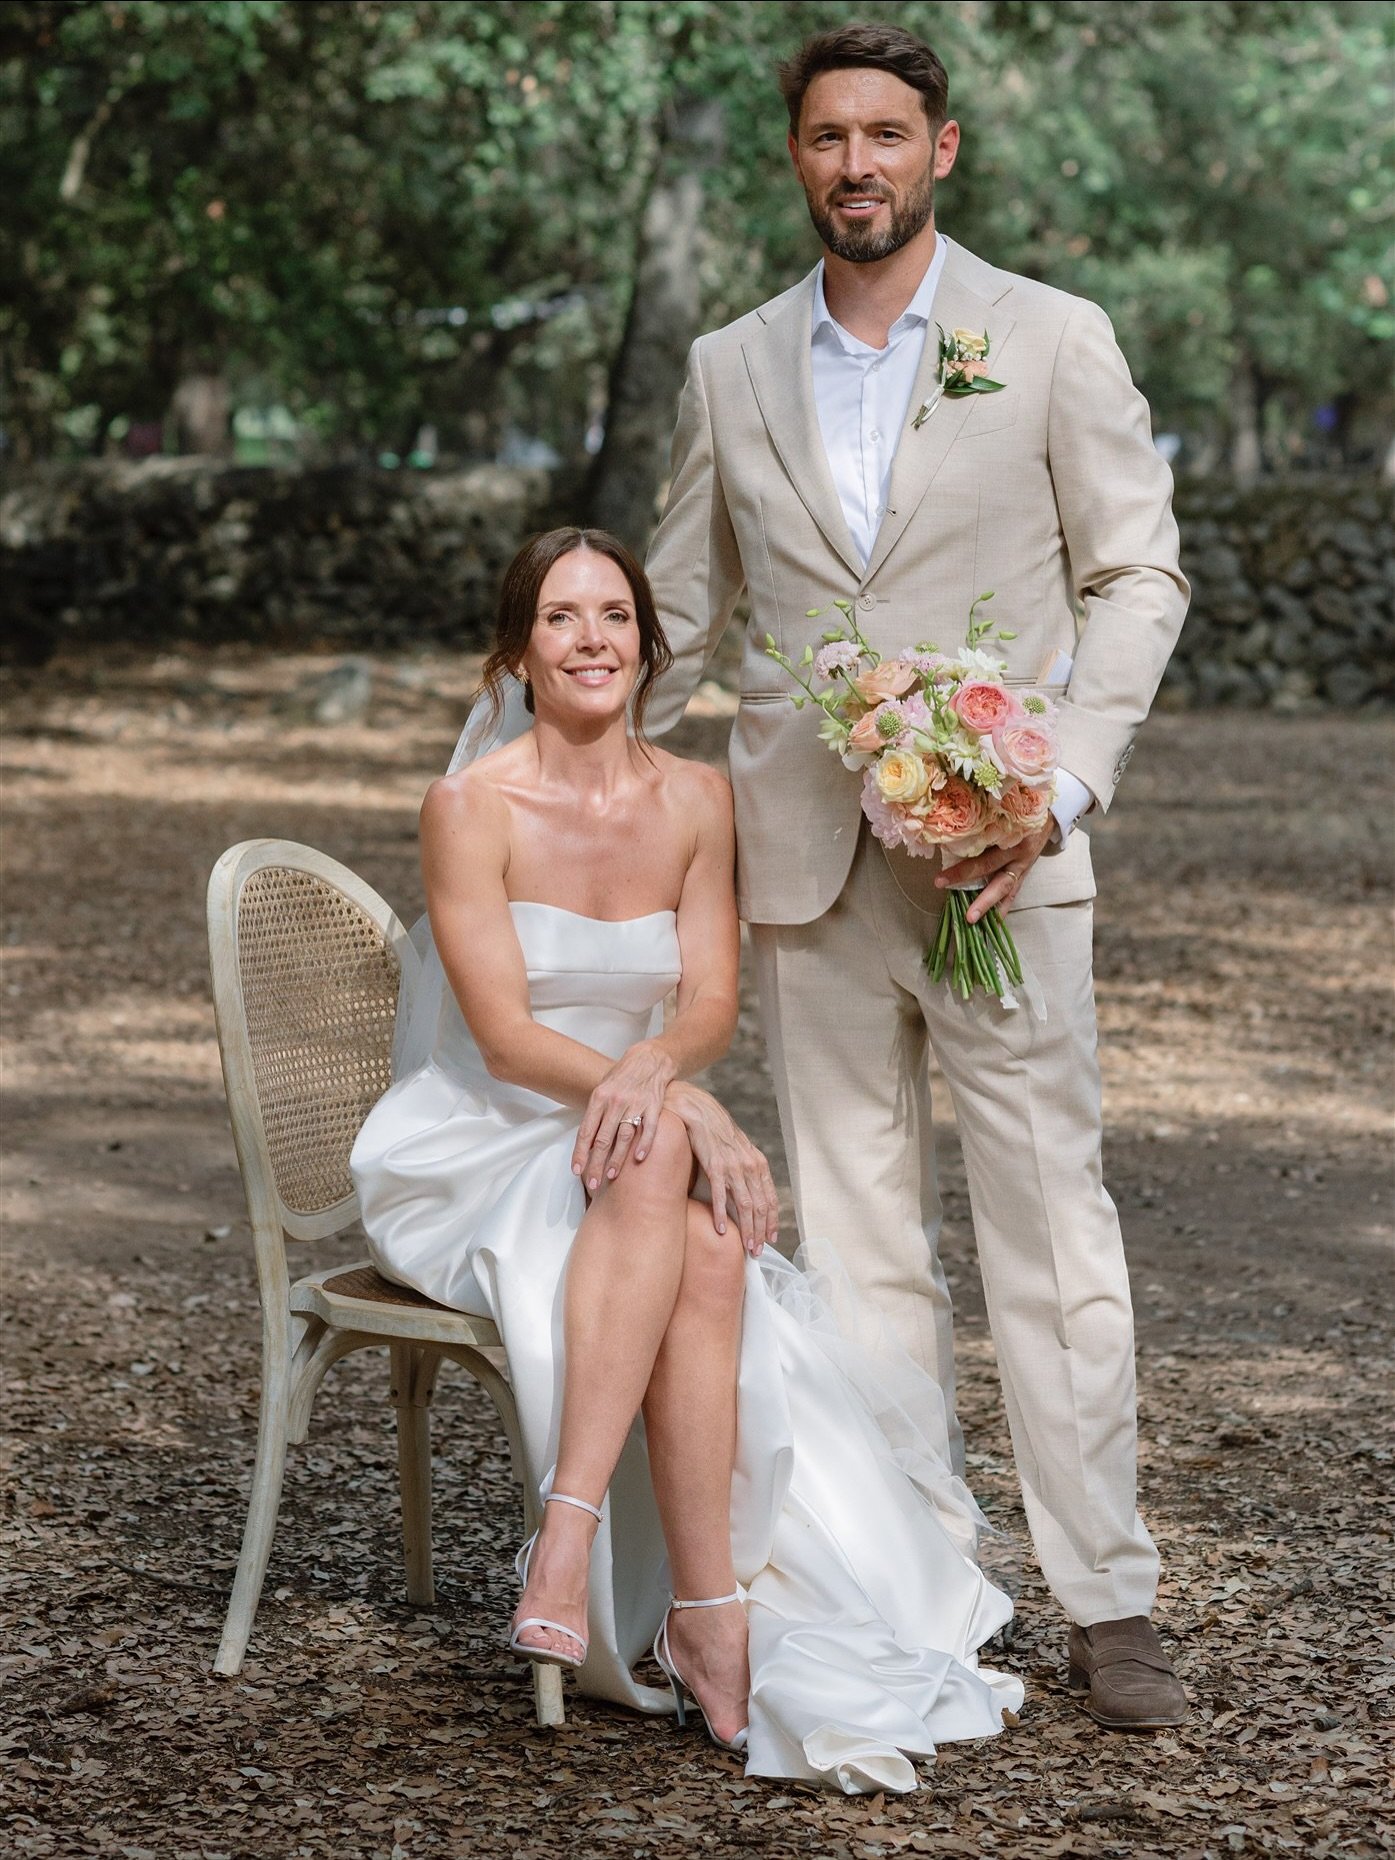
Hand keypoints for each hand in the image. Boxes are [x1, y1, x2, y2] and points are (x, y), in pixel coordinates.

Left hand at [572, 1041, 676, 1192]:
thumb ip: (595, 1113)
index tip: (576, 1171)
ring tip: (610, 1176)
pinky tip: (639, 1159)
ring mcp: (636, 1103)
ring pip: (624, 1136)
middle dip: (595, 1164)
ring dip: (617, 1159)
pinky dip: (645, 1144)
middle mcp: (616, 1101)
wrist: (650, 1058)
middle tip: (592, 1183)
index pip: (586, 1130)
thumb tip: (585, 1141)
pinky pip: (649, 1128)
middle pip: (603, 1138)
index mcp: (599, 1097)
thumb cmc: (623, 1077)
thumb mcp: (603, 1089)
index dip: (580, 1152)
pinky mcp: (654, 1105)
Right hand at [664, 1081, 779, 1256]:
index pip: (770, 1197)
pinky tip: (722, 1229)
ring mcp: (732, 1166)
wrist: (699, 1110)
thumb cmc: (716, 1132)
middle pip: (760, 1205)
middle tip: (758, 1251)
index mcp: (757, 1163)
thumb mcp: (738, 1151)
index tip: (771, 1238)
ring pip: (744, 1204)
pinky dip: (721, 1214)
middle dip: (760, 1231)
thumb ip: (744, 1171)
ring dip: (746, 1228)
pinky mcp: (714, 1165)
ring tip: (746, 1247)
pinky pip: (719, 1194)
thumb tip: (746, 1195)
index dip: (772, 1220)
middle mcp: (749, 1165)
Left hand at [937, 817, 1054, 922]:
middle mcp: (1017, 854)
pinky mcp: (1025, 874)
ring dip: (989, 906)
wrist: (1048, 816)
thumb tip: (949, 841)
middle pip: (992, 874)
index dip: (961, 869)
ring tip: (973, 921)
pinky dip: (1002, 908)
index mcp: (1010, 836)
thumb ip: (981, 827)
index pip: (983, 855)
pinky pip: (1013, 894)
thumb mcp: (1002, 815)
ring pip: (1005, 890)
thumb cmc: (1018, 812)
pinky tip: (993, 923)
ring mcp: (1023, 866)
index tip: (940, 880)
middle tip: (957, 907)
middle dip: (972, 890)